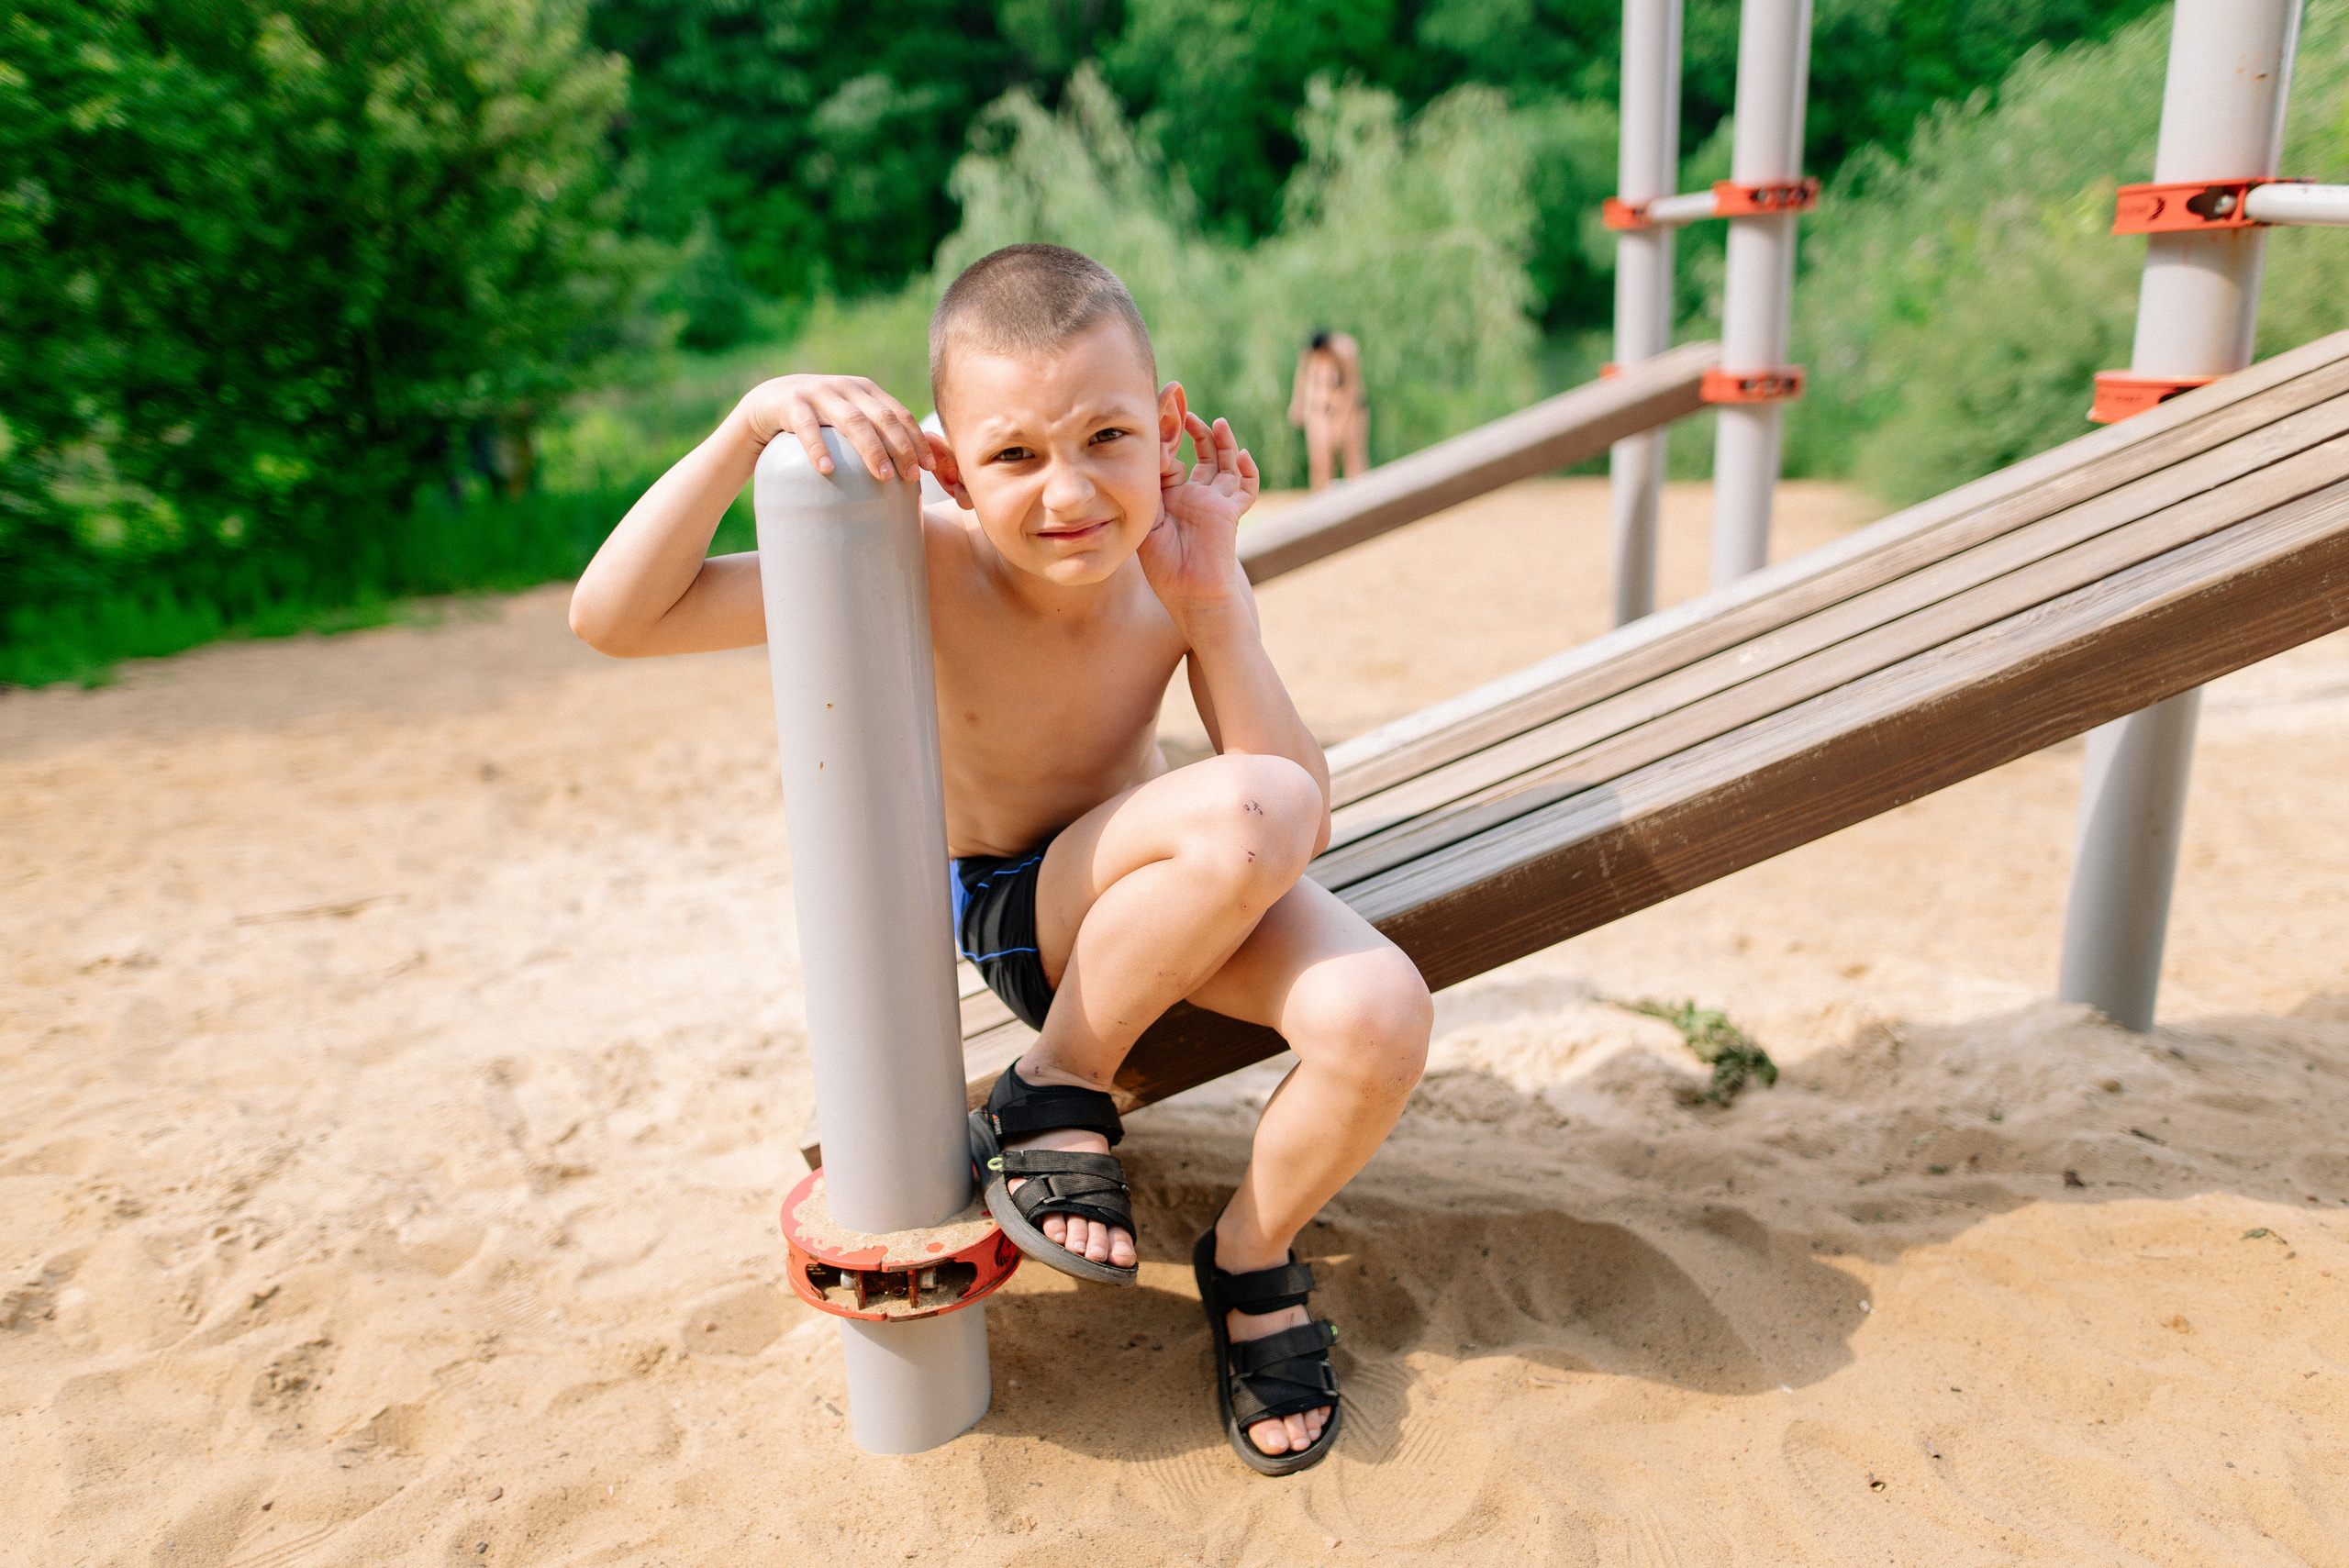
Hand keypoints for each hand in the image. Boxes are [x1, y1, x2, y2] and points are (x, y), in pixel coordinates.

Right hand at [736, 374, 929, 482]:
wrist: (767, 403)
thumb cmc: (818, 422)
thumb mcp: (848, 420)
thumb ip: (875, 432)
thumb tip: (917, 465)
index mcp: (865, 391)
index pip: (899, 414)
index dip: (917, 439)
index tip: (929, 467)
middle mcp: (846, 388)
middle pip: (882, 417)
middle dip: (901, 447)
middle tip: (912, 477)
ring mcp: (818, 393)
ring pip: (852, 421)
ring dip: (871, 449)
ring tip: (883, 476)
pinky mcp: (791, 404)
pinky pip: (807, 427)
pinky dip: (818, 448)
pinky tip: (828, 470)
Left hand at [1139, 412, 1259, 617]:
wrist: (1192, 595)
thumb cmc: (1164, 568)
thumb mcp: (1147, 523)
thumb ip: (1153, 489)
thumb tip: (1159, 454)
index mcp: (1168, 499)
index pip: (1168, 459)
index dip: (1165, 437)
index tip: (1160, 414)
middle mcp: (1193, 497)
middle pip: (1199, 456)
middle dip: (1194, 431)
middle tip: (1186, 409)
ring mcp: (1214, 503)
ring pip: (1224, 465)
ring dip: (1222, 443)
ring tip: (1216, 422)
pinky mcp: (1231, 512)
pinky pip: (1246, 488)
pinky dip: (1248, 472)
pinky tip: (1242, 456)